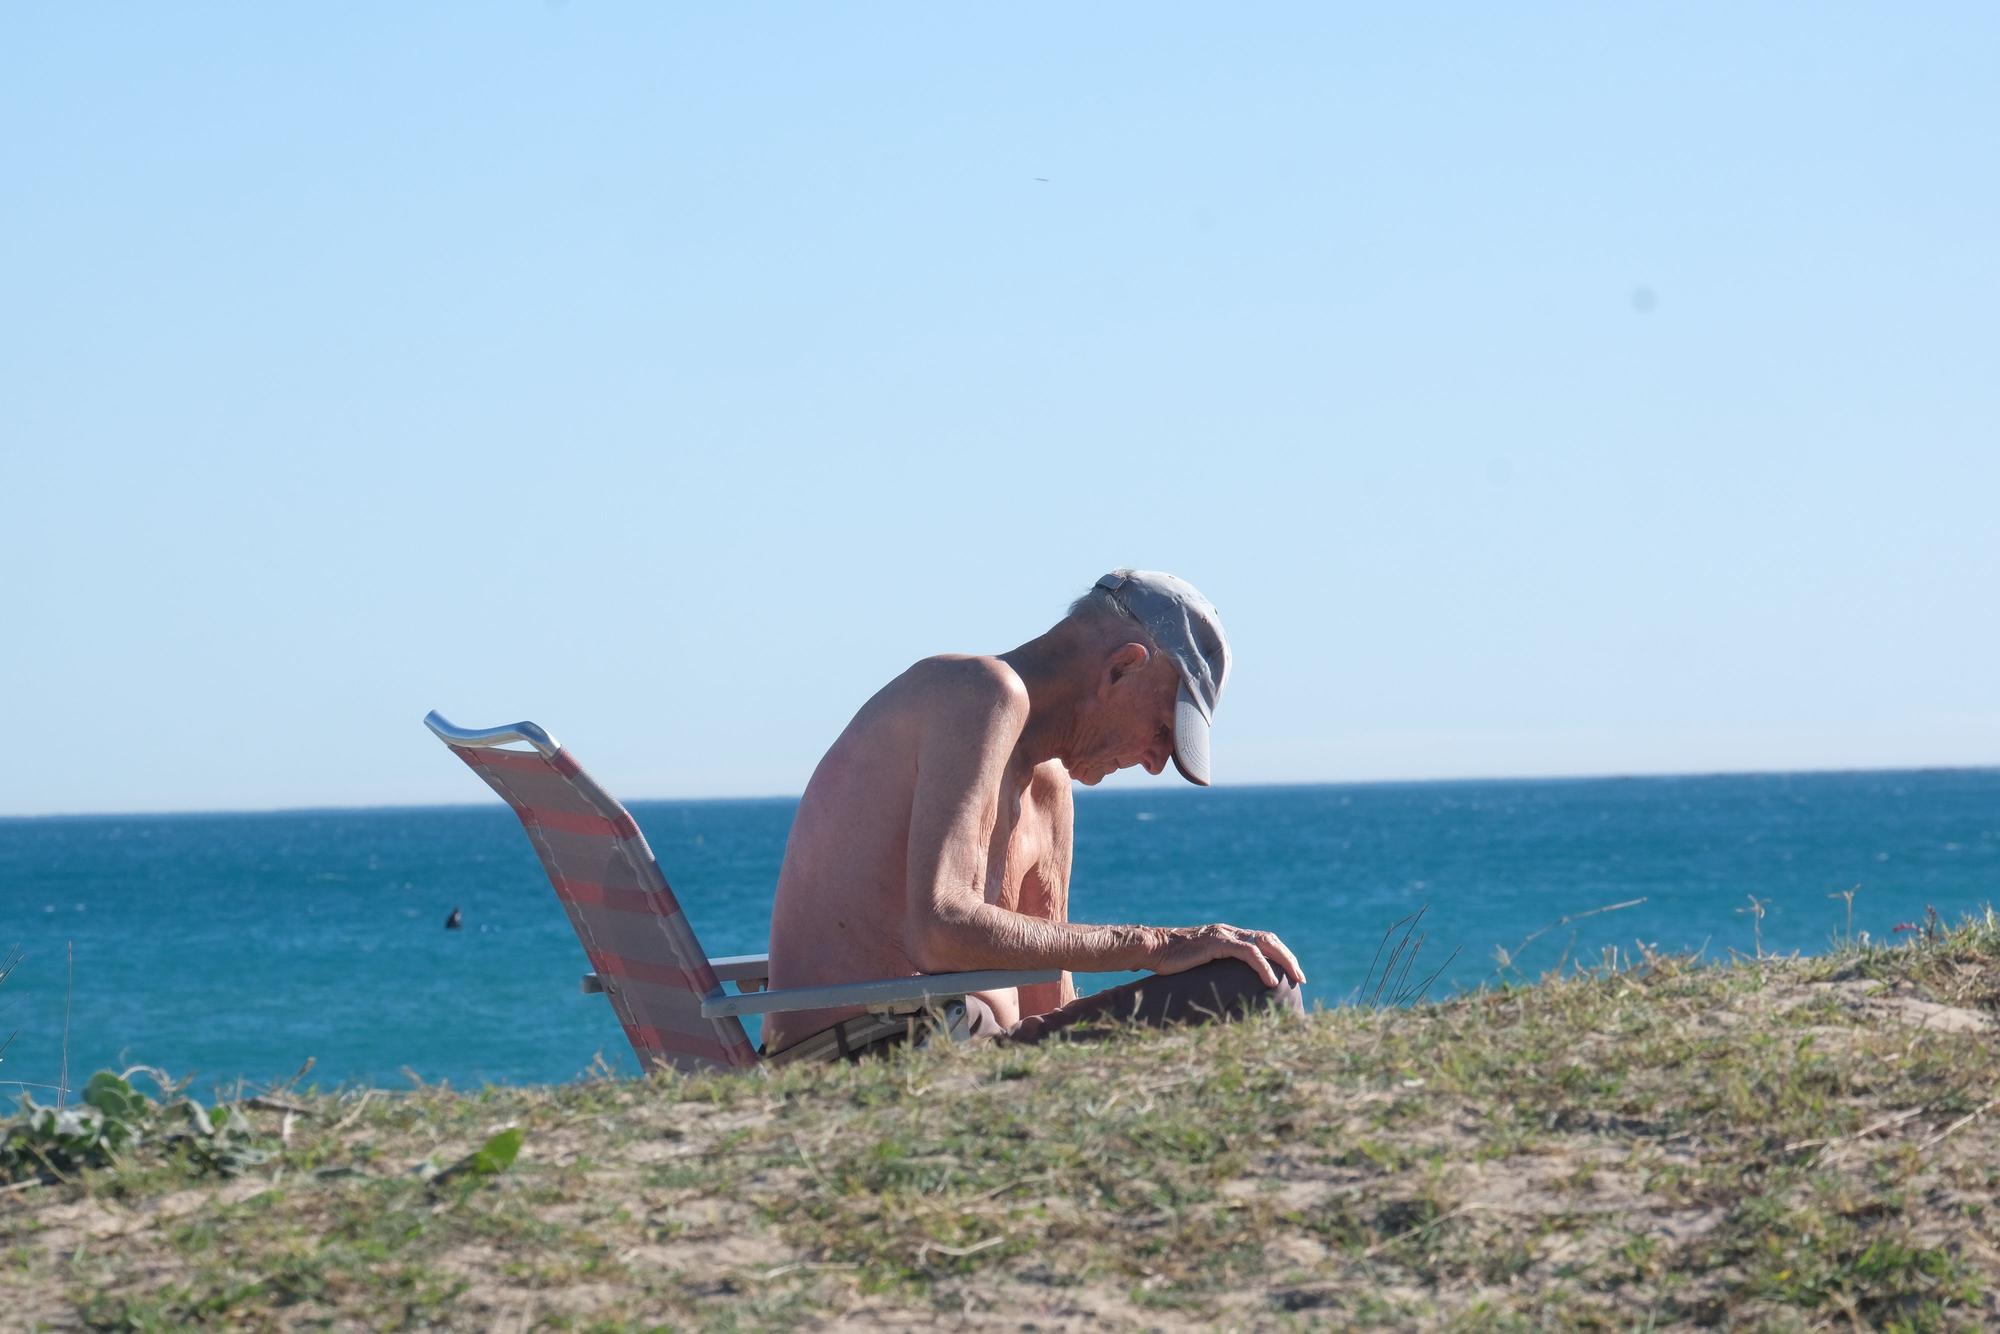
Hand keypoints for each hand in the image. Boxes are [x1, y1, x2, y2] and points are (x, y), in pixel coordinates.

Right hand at [1149, 923, 1305, 988]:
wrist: (1152, 949)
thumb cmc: (1170, 961)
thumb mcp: (1199, 965)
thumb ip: (1215, 968)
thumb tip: (1226, 988)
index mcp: (1227, 935)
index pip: (1263, 940)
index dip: (1280, 954)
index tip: (1292, 973)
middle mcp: (1229, 932)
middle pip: (1270, 939)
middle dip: (1289, 958)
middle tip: (1301, 978)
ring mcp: (1224, 935)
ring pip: (1264, 944)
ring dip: (1284, 961)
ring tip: (1294, 979)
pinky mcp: (1217, 942)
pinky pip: (1248, 953)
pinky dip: (1263, 966)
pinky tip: (1271, 981)